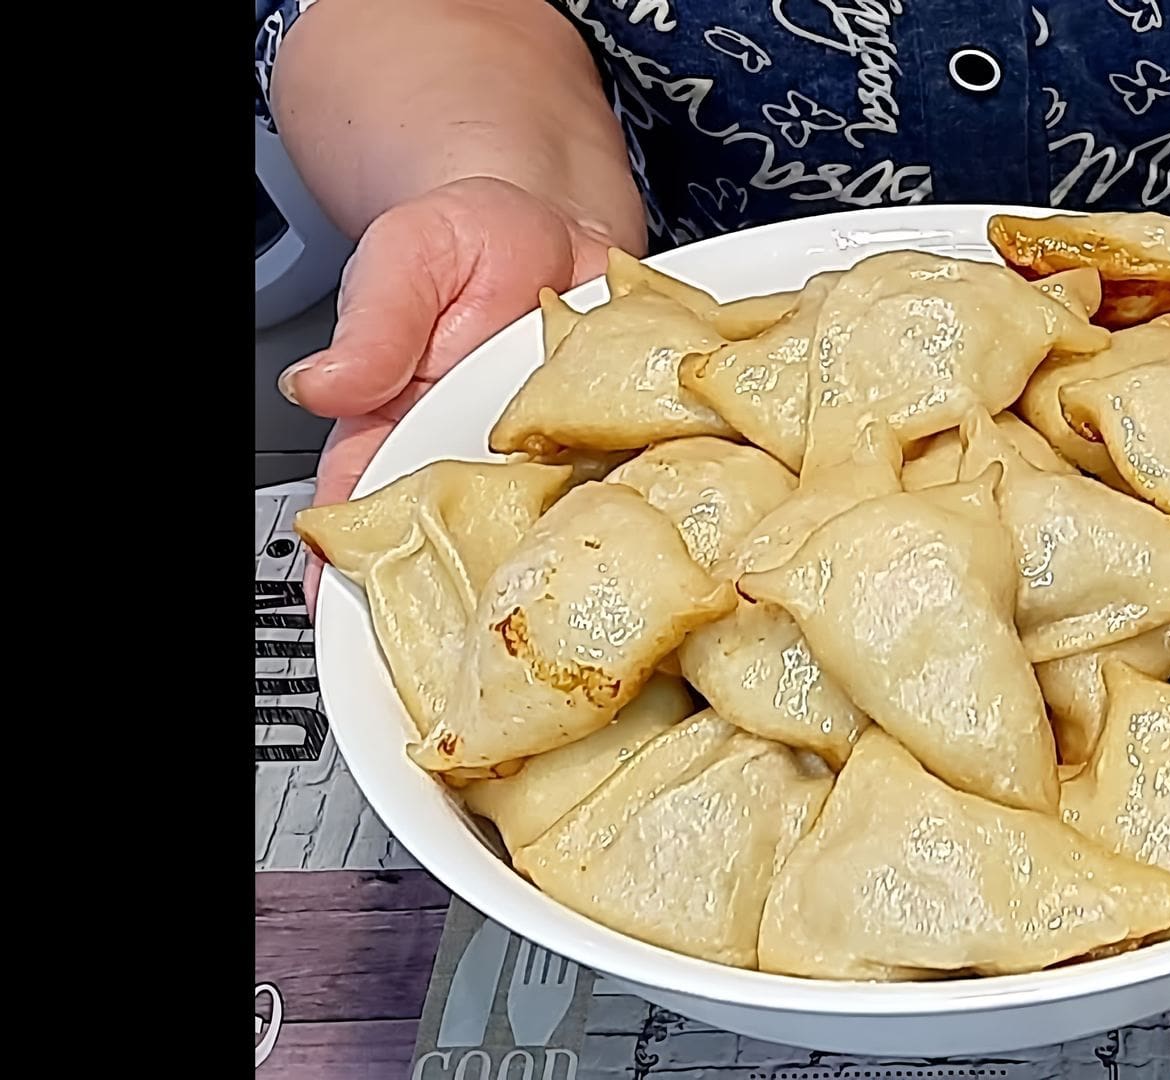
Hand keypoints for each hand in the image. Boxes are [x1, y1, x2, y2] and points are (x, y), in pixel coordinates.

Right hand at [279, 176, 615, 609]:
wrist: (558, 216)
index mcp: (400, 429)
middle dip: (478, 593)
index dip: (362, 574)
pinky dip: (648, 518)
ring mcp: (549, 463)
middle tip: (498, 628)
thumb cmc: (468, 236)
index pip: (368, 515)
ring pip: (550, 538)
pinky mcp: (614, 449)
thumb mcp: (407, 258)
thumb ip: (373, 324)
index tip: (361, 619)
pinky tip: (664, 541)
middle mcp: (475, 460)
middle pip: (467, 546)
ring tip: (581, 599)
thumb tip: (318, 384)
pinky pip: (630, 494)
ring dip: (566, 566)